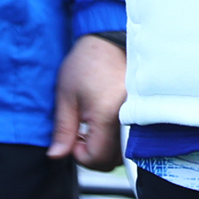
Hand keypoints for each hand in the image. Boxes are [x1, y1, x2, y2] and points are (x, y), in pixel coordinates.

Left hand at [46, 34, 125, 171]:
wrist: (107, 38)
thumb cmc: (85, 63)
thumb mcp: (65, 96)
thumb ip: (63, 129)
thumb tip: (56, 156)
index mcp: (107, 115)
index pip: (97, 159)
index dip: (79, 155)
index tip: (72, 138)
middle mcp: (127, 117)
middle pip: (112, 159)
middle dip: (92, 153)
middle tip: (80, 133)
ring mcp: (138, 113)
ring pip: (122, 150)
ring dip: (105, 147)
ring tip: (92, 126)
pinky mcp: (142, 108)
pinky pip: (130, 136)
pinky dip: (116, 137)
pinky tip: (105, 122)